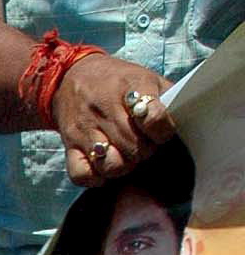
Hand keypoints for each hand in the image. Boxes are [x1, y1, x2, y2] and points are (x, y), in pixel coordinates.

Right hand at [51, 55, 175, 185]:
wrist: (69, 77)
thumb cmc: (116, 81)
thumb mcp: (144, 77)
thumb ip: (165, 97)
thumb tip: (185, 119)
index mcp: (129, 86)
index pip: (153, 116)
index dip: (162, 131)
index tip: (161, 132)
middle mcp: (104, 107)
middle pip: (134, 146)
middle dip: (145, 152)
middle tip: (144, 146)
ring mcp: (84, 128)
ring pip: (110, 164)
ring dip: (124, 166)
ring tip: (125, 156)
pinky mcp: (69, 145)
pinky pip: (81, 173)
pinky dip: (96, 177)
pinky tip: (103, 168)